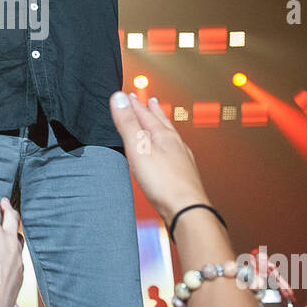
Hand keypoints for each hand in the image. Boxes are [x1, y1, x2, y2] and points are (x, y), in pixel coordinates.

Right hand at [0, 179, 23, 306]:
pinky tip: (11, 249)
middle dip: (4, 205)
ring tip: (9, 220)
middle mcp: (7, 241)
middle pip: (10, 216)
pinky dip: (14, 242)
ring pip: (17, 233)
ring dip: (12, 223)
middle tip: (0, 200)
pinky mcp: (19, 272)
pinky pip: (19, 251)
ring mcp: (16, 257)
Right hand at [109, 92, 208, 225]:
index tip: (127, 95)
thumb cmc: (164, 183)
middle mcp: (175, 144)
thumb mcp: (139, 149)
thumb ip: (127, 124)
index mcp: (164, 136)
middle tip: (149, 101)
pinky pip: (174, 152)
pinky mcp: (183, 175)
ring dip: (161, 127)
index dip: (135, 104)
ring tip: (160, 121)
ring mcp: (182, 159)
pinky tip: (169, 153)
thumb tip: (118, 97)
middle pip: (161, 123)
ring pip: (170, 137)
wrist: (187, 210)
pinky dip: (168, 146)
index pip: (146, 114)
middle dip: (152, 111)